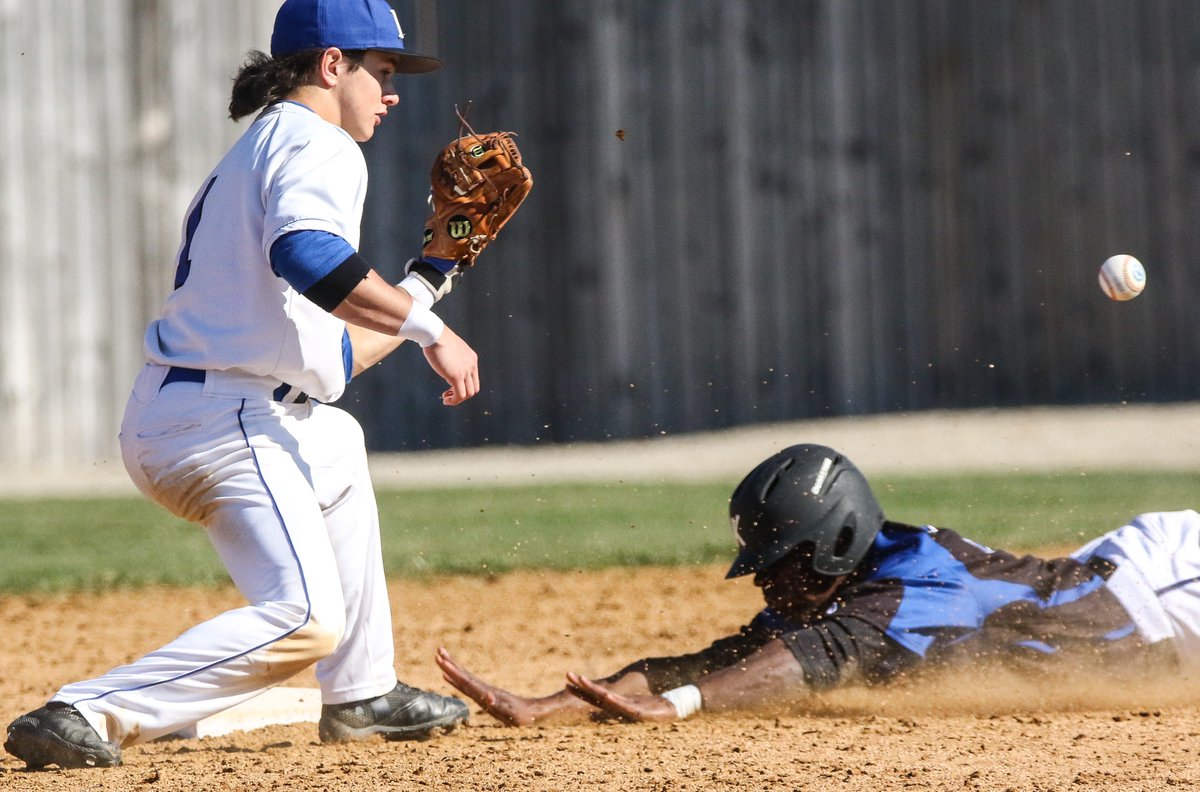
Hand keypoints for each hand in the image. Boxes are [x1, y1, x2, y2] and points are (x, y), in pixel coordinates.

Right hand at [422, 327, 478, 404]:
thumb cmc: (437, 338)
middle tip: (449, 394)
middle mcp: (472, 365)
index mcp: (472, 359)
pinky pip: (460, 395)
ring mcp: (465, 371)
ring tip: (446, 399)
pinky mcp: (456, 376)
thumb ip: (452, 358)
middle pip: (474, 388)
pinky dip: (454, 401)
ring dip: (457, 399)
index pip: (474, 379)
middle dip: (462, 395)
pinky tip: (446, 400)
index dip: (464, 386)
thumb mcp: (449, 348)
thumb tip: (447, 367)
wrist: (435, 334)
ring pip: (468, 394)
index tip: (451, 387)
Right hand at [436, 647, 541, 725]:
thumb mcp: (512, 714)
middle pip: (463, 676)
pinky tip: (450, 677)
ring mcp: (484, 692)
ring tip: (440, 658)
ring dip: (452, 669)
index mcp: (486, 694)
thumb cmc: (524, 716)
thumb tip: (488, 697)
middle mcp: (484, 690)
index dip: (454, 672)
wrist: (535, 711)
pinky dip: (457, 680)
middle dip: (450, 665)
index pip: (466, 681)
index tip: (443, 662)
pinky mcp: (486, 695)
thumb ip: (500, 706)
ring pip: (464, 678)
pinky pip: (468, 685)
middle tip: (437, 653)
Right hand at [564, 672, 679, 722]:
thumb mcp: (640, 700)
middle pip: (597, 696)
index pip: (595, 696)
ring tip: (582, 680)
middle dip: (582, 687)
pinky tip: (607, 696)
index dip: (581, 689)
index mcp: (618, 703)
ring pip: (608, 699)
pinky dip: (615, 702)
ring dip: (594, 691)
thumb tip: (617, 690)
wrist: (673, 710)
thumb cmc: (657, 706)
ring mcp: (629, 710)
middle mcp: (620, 707)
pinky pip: (625, 706)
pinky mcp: (640, 713)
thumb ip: (628, 696)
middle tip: (567, 675)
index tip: (567, 681)